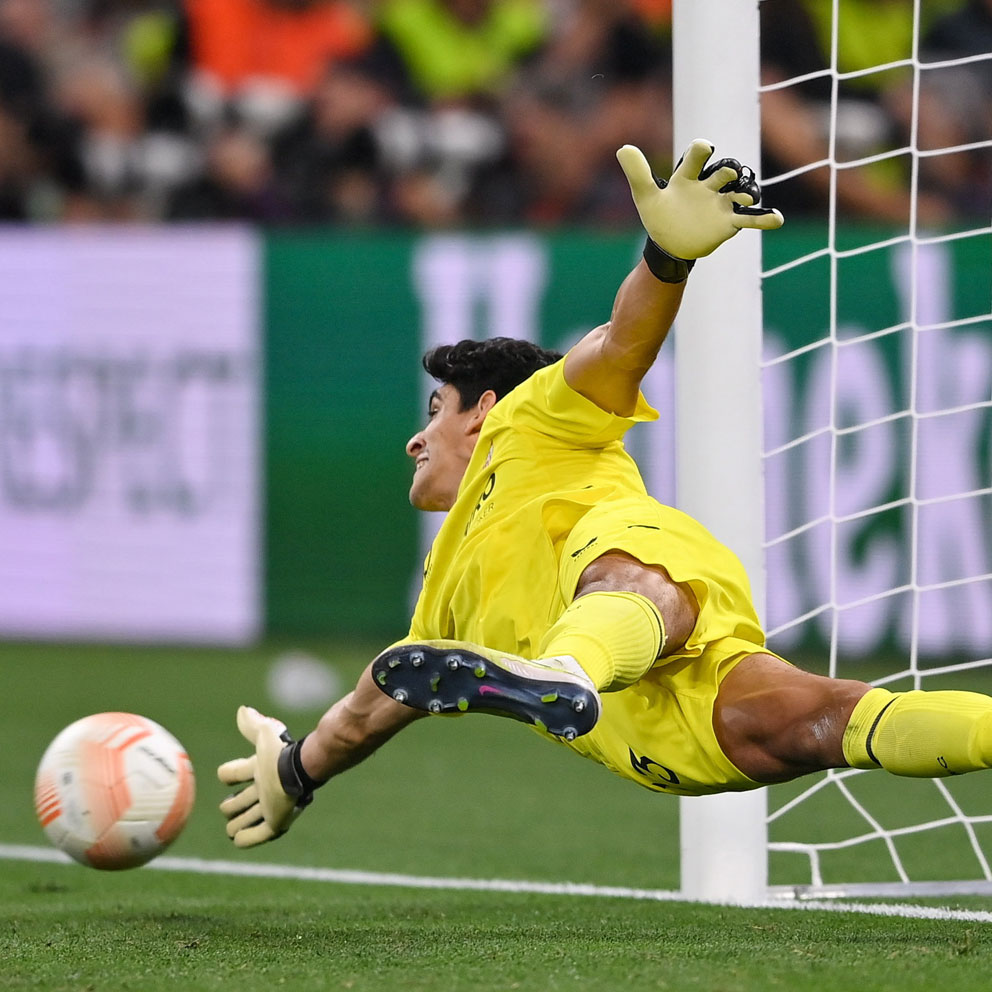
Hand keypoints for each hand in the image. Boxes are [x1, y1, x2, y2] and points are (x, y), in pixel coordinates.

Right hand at [217, 705, 311, 847]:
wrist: (300, 769)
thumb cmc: (281, 751)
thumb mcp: (263, 734)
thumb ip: (252, 724)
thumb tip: (243, 710)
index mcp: (260, 769)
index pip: (237, 773)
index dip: (229, 774)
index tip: (226, 775)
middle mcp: (264, 789)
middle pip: (241, 801)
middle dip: (232, 805)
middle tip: (228, 807)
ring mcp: (270, 807)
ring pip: (248, 818)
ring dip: (237, 823)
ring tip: (231, 827)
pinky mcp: (276, 822)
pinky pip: (259, 835)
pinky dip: (246, 838)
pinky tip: (237, 839)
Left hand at [617, 138, 783, 259]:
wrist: (669, 244)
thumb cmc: (659, 216)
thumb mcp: (646, 197)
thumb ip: (637, 174)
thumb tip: (622, 148)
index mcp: (688, 176)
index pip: (696, 157)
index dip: (700, 150)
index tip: (704, 148)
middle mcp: (708, 186)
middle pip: (724, 171)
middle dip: (728, 172)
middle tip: (730, 175)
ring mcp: (721, 203)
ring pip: (740, 192)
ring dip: (748, 191)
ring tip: (748, 197)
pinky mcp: (729, 222)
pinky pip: (749, 219)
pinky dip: (764, 219)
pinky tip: (777, 220)